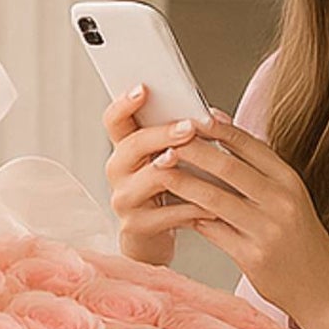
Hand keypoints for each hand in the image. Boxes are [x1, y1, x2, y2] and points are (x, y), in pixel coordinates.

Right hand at [100, 83, 219, 267]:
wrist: (156, 240)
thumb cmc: (168, 194)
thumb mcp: (168, 161)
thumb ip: (179, 138)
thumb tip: (211, 115)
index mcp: (125, 148)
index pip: (114, 120)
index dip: (124, 104)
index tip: (143, 88)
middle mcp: (118, 171)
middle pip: (133, 145)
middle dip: (163, 133)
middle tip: (190, 127)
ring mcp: (124, 199)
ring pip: (151, 178)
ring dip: (180, 170)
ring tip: (204, 165)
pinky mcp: (136, 226)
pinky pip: (167, 214)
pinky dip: (193, 208)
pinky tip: (214, 206)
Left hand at [147, 106, 328, 321]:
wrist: (322, 289)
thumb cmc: (300, 242)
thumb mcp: (290, 200)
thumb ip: (260, 175)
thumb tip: (220, 140)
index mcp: (290, 181)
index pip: (251, 145)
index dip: (220, 128)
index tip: (193, 115)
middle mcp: (281, 201)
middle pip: (228, 166)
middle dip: (192, 149)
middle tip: (163, 137)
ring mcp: (267, 230)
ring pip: (214, 198)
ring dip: (182, 181)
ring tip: (158, 169)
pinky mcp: (252, 256)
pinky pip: (212, 230)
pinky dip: (188, 216)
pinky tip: (170, 207)